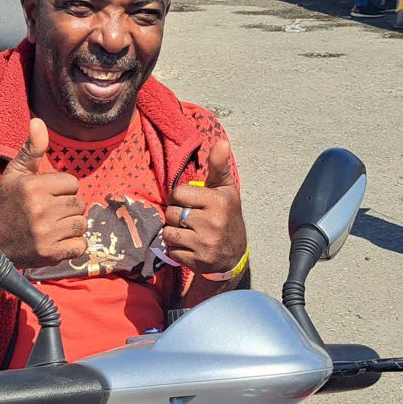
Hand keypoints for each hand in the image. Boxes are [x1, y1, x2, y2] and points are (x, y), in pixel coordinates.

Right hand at [0, 118, 87, 268]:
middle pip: (79, 204)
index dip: (62, 189)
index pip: (72, 183)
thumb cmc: (7, 204)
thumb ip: (31, 148)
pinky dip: (74, 245)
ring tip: (53, 226)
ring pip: (82, 224)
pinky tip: (58, 241)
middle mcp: (40, 209)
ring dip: (71, 226)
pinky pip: (81, 245)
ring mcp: (46, 234)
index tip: (46, 196)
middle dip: (67, 208)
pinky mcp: (51, 254)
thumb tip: (38, 120)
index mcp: (33, 187)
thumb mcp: (15, 173)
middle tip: (49, 213)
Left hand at [162, 141, 246, 275]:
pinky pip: (171, 251)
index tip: (188, 202)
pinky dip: (176, 249)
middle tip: (189, 219)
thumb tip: (222, 142)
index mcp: (218, 201)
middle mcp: (212, 223)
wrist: (234, 254)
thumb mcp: (225, 189)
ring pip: (168, 233)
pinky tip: (189, 246)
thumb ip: (218, 166)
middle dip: (176, 216)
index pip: (177, 194)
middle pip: (171, 214)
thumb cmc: (226, 215)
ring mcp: (204, 244)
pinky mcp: (197, 261)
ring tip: (187, 232)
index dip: (178, 197)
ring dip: (173, 233)